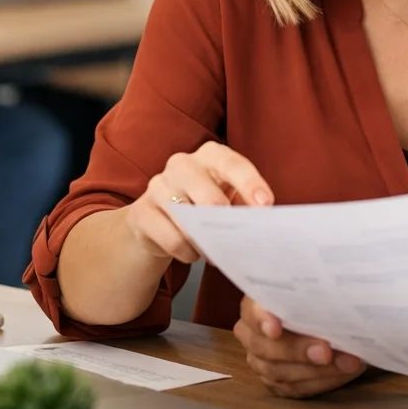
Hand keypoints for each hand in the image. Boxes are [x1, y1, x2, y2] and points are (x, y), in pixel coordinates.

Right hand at [124, 141, 273, 261]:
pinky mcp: (141, 212)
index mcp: (210, 155)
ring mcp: (158, 186)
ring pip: (185, 216)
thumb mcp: (229, 199)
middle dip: (221, 213)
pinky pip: (172, 238)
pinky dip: (188, 252)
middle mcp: (182, 164)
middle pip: (204, 189)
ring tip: (217, 252)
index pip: (231, 163)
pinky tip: (194, 253)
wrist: (157, 222)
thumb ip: (246, 204)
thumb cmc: (204, 205)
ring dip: (205, 240)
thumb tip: (264, 220)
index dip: (250, 183)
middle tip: (236, 235)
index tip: (266, 205)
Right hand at [232, 296, 365, 398]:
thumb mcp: (316, 285)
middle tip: (326, 351)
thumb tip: (337, 292)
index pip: (251, 311)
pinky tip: (343, 373)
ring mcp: (260, 360)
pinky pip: (294, 388)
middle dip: (298, 351)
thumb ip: (316, 289)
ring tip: (348, 363)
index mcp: (256, 303)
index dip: (261, 320)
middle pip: (263, 347)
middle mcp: (251, 333)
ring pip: (278, 372)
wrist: (325, 314)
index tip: (276, 328)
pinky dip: (322, 382)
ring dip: (317, 370)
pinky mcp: (276, 381)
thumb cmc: (318, 295)